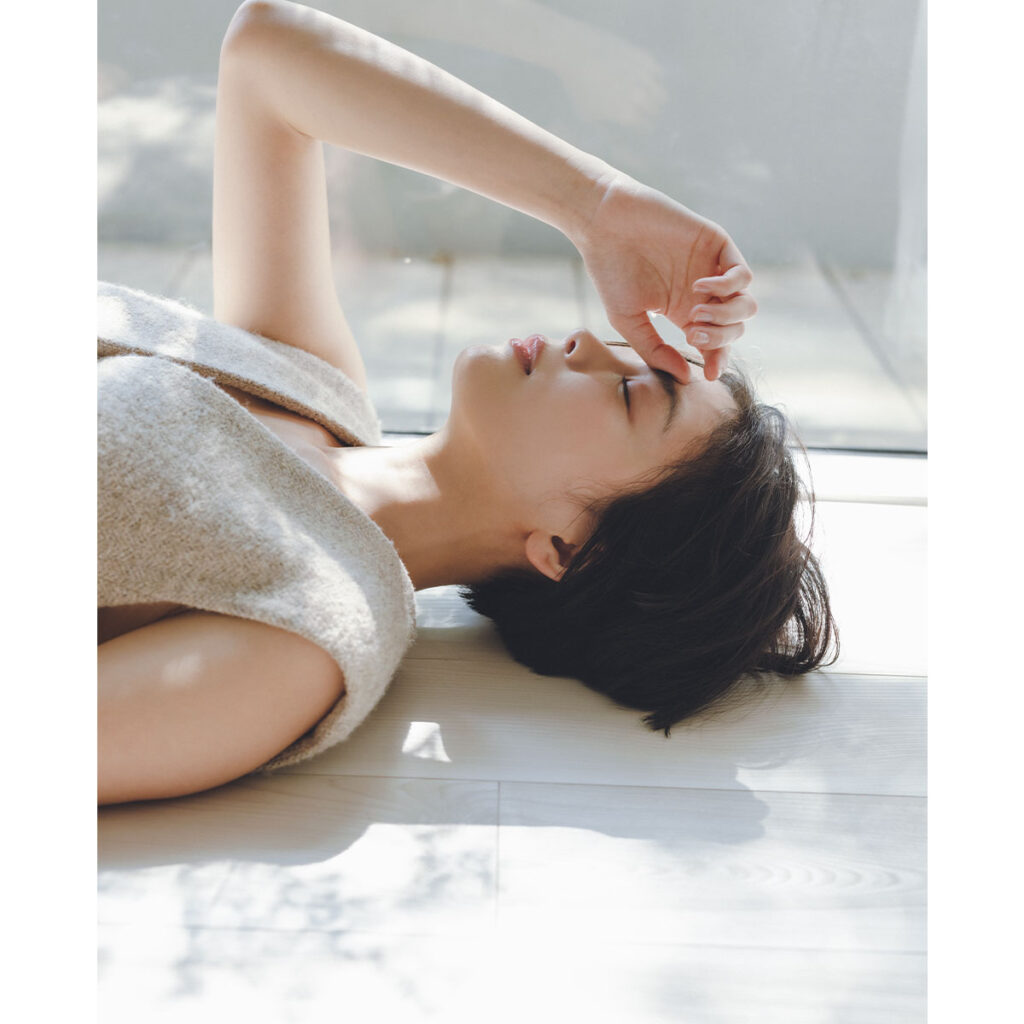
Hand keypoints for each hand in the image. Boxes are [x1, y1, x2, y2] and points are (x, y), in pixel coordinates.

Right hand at [570, 172, 756, 382]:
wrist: (605, 225)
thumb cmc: (610, 272)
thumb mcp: (628, 321)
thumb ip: (656, 350)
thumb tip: (686, 378)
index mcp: (684, 313)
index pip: (715, 344)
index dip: (718, 360)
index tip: (710, 375)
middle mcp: (703, 294)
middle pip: (735, 328)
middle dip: (719, 340)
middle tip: (691, 335)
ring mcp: (713, 269)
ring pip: (746, 305)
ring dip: (726, 317)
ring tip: (696, 315)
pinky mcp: (717, 245)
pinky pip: (743, 276)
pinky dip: (727, 288)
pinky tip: (699, 288)